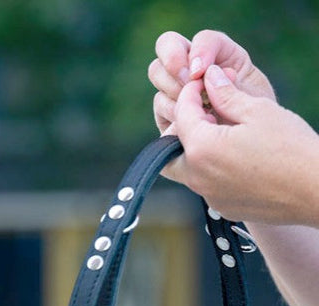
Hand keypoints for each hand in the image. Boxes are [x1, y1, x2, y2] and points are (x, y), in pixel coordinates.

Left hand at [149, 30, 318, 225]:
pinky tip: (235, 156)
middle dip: (180, 128)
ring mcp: (208, 195)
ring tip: (221, 132)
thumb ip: (226, 95)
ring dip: (195, 149)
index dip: (190, 93)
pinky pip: (206, 184)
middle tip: (203, 113)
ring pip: (186, 169)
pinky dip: (211, 168)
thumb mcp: (259, 111)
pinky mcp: (222, 206)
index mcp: (202, 148)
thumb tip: (210, 76)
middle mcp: (197, 176)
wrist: (316, 191)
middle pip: (168, 149)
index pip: (181, 114)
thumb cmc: (292, 148)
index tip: (202, 82)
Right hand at [149, 30, 274, 133]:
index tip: (200, 72)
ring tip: (199, 114)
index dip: (200, 51)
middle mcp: (195, 68)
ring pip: (158, 74)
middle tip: (188, 85)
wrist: (250, 156)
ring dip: (175, 92)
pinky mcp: (167, 115)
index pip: (203, 40)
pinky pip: (160, 107)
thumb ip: (228, 84)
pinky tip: (190, 129)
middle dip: (174, 65)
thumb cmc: (257, 127)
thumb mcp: (253, 99)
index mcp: (222, 57)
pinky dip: (172, 114)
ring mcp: (177, 90)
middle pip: (167, 45)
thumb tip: (200, 74)